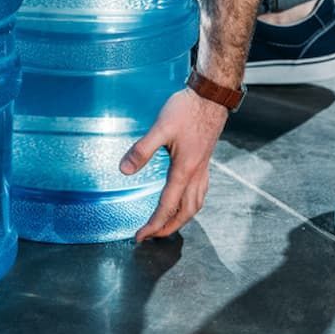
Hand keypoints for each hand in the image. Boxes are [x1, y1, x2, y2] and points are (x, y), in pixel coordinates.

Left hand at [120, 88, 228, 240]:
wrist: (211, 97)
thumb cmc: (186, 110)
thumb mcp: (160, 128)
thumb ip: (142, 150)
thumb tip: (123, 171)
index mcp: (184, 170)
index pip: (166, 206)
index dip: (153, 225)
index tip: (140, 236)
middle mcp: (196, 174)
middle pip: (185, 212)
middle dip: (168, 228)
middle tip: (151, 236)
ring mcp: (203, 169)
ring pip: (196, 205)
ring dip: (181, 219)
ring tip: (167, 225)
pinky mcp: (204, 161)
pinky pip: (200, 192)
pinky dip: (191, 205)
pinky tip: (184, 200)